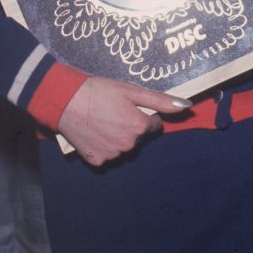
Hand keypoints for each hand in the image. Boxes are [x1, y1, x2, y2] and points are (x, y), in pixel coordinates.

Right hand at [57, 75, 191, 166]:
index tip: (129, 105)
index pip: (154, 125)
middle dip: (132, 125)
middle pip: (139, 137)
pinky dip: (104, 145)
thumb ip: (160, 101)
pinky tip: (95, 131)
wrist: (65, 101)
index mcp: (139, 127)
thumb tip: (187, 106)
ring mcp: (112, 155)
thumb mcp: (132, 90)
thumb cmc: (99, 91)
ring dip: (118, 136)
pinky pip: (108, 154)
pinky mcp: (97, 162)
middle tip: (114, 110)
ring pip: (124, 146)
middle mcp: (128, 145)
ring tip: (103, 119)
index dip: (143, 114)